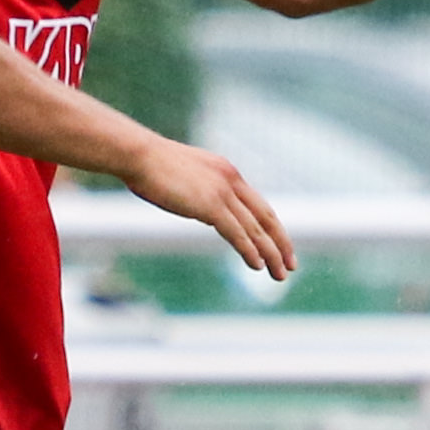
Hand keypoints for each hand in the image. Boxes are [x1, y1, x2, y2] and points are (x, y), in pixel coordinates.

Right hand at [124, 135, 293, 281]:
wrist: (138, 154)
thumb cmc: (149, 165)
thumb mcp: (184, 176)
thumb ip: (199, 191)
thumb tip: (202, 209)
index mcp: (227, 172)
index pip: (257, 204)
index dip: (271, 226)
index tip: (278, 243)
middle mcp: (231, 181)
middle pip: (265, 217)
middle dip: (281, 242)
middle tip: (291, 264)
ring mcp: (222, 193)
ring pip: (255, 229)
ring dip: (271, 254)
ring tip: (280, 274)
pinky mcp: (211, 206)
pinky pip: (238, 234)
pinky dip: (250, 251)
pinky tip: (258, 266)